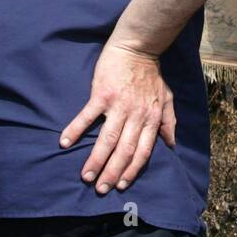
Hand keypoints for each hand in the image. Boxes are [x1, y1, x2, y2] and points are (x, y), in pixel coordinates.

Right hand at [60, 41, 175, 194]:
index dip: (132, 170)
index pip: (143, 151)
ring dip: (96, 160)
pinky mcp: (102, 94)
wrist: (137, 47)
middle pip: (124, 150)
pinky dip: (75, 129)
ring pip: (107, 139)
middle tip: (101, 189)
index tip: (121, 185)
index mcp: (151, 119)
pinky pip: (87, 116)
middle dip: (112, 173)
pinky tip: (65, 143)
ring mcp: (118, 105)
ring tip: (86, 177)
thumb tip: (171, 144)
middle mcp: (136, 115)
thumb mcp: (167, 98)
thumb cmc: (151, 74)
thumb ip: (168, 122)